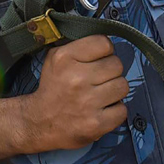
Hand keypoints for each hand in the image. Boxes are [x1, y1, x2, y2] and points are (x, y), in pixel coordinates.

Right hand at [22, 36, 127, 150]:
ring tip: (101, 93)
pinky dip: (115, 110)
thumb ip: (78, 45)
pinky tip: (102, 109)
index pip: (104, 43)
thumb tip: (105, 40)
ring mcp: (87, 102)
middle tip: (99, 78)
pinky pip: (123, 109)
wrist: (41, 122)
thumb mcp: (55, 57)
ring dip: (115, 90)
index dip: (104, 51)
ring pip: (123, 86)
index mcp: (65, 58)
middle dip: (110, 71)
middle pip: (117, 64)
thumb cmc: (53, 87)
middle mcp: (76, 78)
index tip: (99, 58)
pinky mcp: (96, 123)